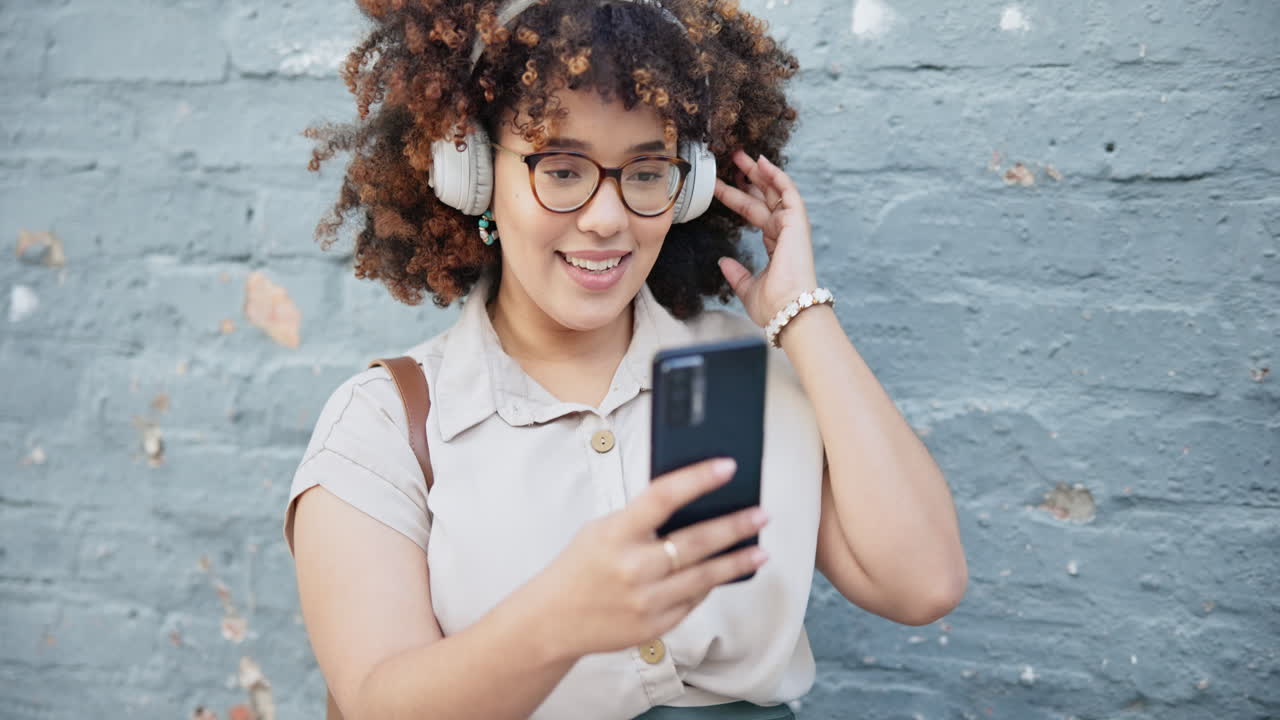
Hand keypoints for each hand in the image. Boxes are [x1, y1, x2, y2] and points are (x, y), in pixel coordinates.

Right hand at [531, 458, 769, 658]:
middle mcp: (633, 568)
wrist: (552, 620)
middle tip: (761, 514)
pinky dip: (710, 585)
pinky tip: (725, 574)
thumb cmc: (580, 567)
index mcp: (615, 534)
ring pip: (704, 577)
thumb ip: (640, 519)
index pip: (663, 497)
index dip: (699, 479)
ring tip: (760, 550)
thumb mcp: (601, 530)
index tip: (728, 466)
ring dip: (737, 561)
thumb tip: (691, 505)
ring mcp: (645, 601)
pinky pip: (693, 602)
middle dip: (735, 526)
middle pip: (696, 542)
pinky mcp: (654, 626)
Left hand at [713, 150, 818, 327]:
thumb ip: (736, 274)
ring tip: (740, 155)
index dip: (736, 199)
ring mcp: (792, 226)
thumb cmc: (773, 305)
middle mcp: (784, 232)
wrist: (787, 310)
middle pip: (762, 198)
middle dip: (747, 178)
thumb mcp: (747, 288)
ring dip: (758, 172)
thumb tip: (723, 262)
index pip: (753, 214)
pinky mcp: (797, 222)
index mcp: (775, 245)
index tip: (719, 187)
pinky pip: (787, 192)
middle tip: (731, 160)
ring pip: (773, 191)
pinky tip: (761, 162)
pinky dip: (776, 176)